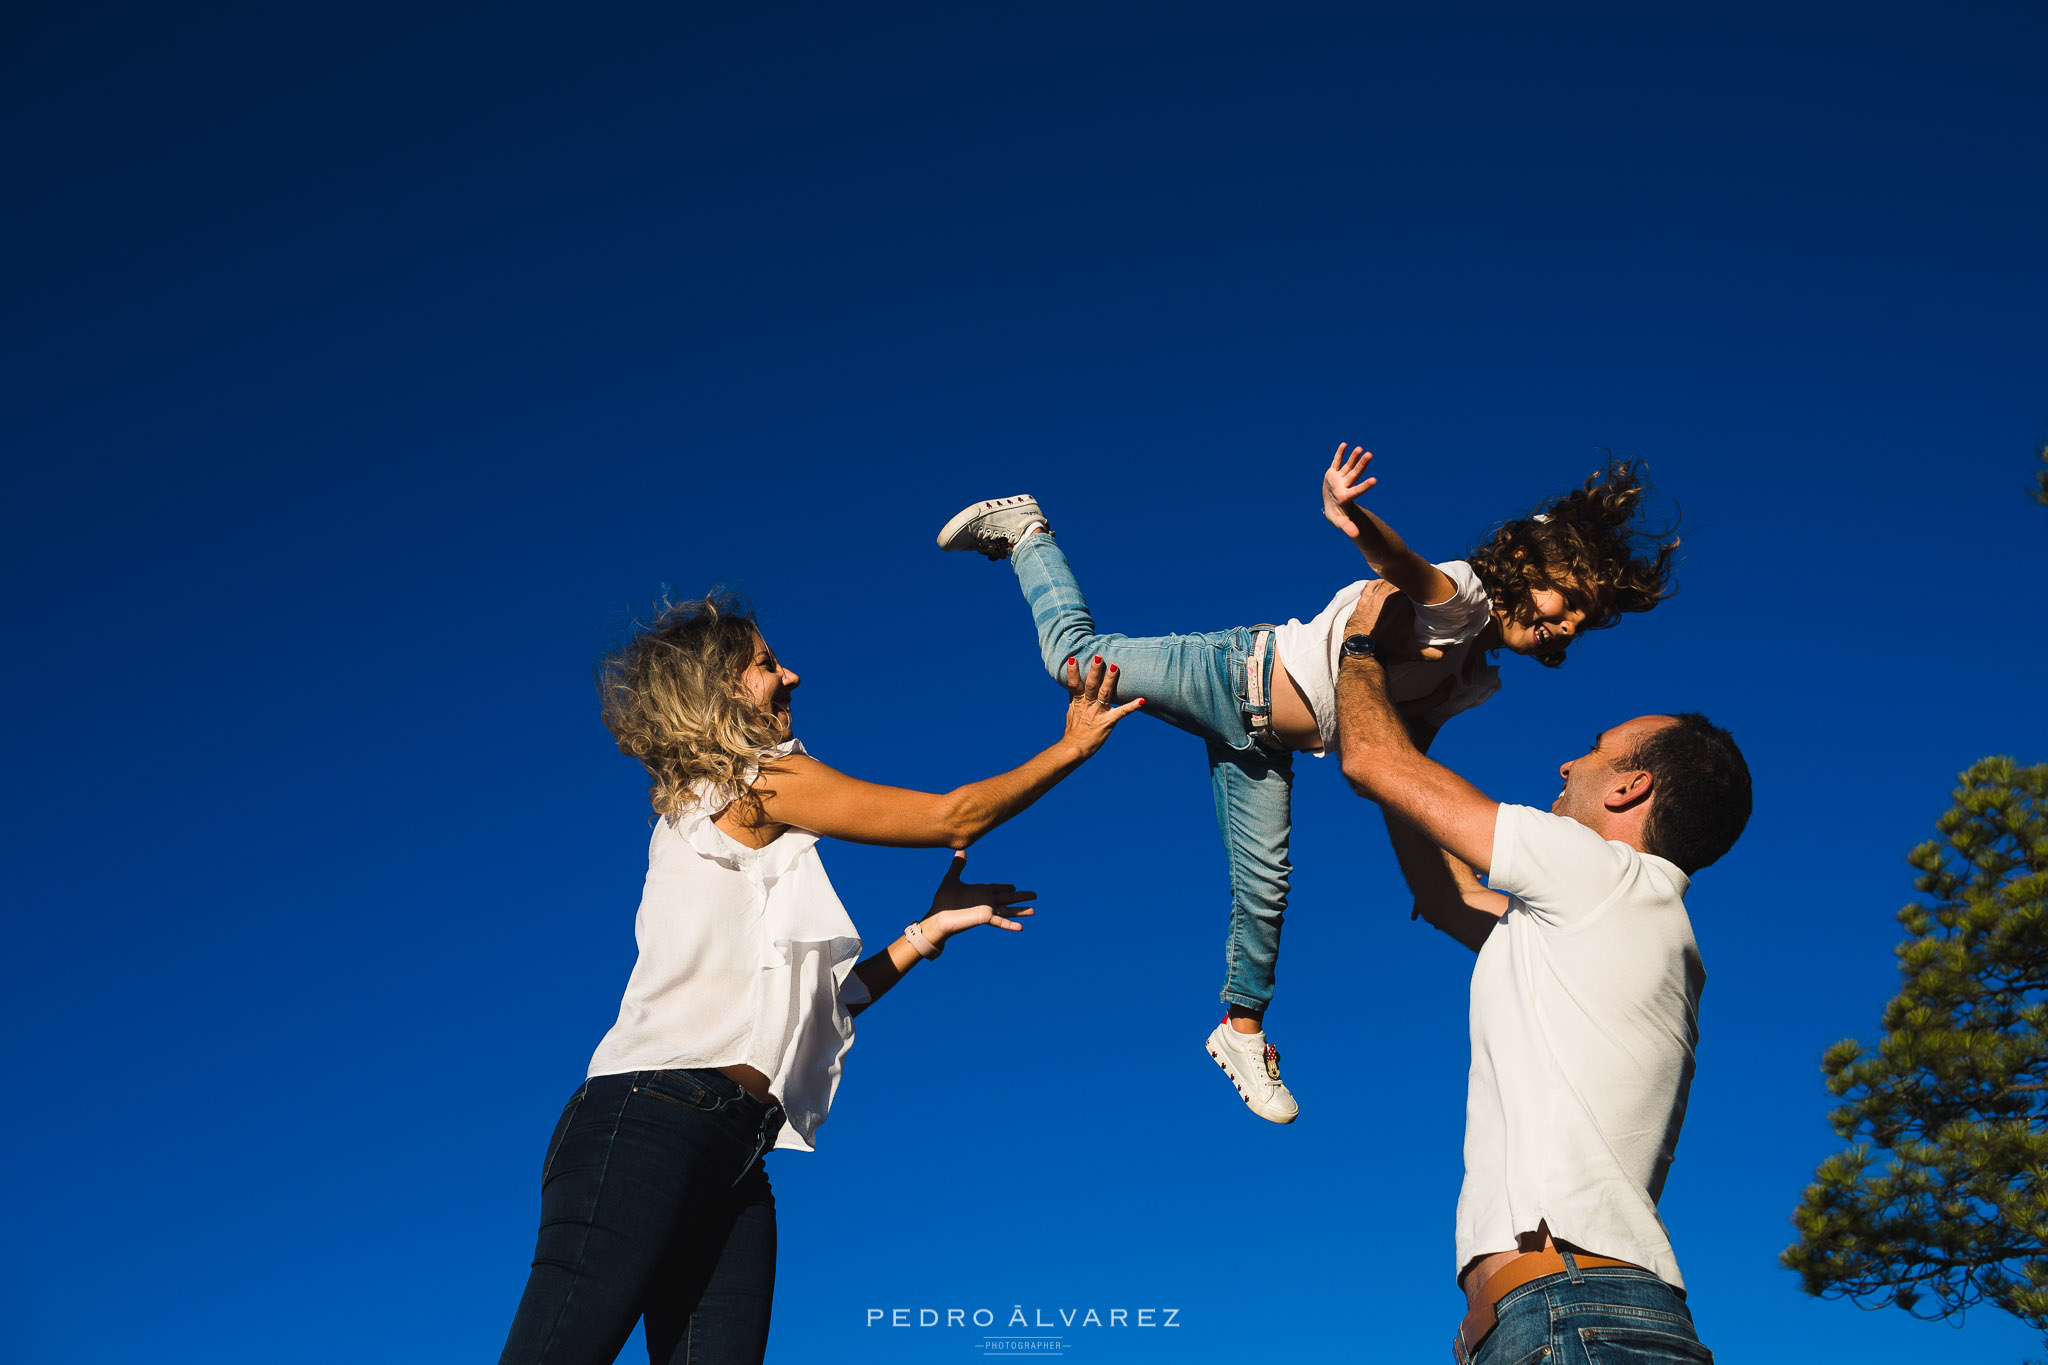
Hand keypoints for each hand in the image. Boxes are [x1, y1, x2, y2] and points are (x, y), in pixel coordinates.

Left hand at [922, 852, 1036, 943]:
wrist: (937, 917)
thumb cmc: (943, 900)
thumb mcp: (951, 879)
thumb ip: (957, 866)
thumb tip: (960, 850)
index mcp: (981, 891)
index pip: (997, 888)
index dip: (1006, 887)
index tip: (1014, 886)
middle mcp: (986, 901)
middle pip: (1008, 898)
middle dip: (1021, 896)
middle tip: (1035, 895)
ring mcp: (987, 910)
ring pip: (1008, 910)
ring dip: (1021, 910)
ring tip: (1034, 911)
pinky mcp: (984, 918)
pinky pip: (1000, 921)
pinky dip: (1010, 924)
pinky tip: (1021, 928)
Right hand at [1060, 655, 1144, 757]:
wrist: (1075, 748)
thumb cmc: (1074, 730)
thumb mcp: (1072, 711)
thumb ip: (1075, 697)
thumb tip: (1073, 685)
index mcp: (1078, 701)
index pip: (1074, 684)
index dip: (1072, 672)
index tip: (1072, 659)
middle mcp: (1088, 704)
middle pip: (1091, 685)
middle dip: (1095, 671)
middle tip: (1099, 657)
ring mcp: (1098, 712)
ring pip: (1105, 693)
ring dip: (1110, 680)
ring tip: (1115, 666)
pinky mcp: (1109, 721)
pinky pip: (1122, 712)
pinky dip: (1132, 706)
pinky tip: (1142, 700)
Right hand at [1321, 442, 1377, 537]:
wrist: (1332, 508)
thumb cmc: (1337, 516)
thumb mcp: (1340, 522)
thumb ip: (1348, 527)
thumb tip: (1356, 536)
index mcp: (1347, 496)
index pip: (1358, 490)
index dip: (1365, 486)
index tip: (1375, 480)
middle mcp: (1345, 485)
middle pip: (1355, 474)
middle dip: (1362, 465)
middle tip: (1370, 455)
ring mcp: (1339, 479)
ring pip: (1348, 466)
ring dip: (1353, 457)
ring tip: (1360, 448)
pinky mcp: (1332, 474)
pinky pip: (1336, 462)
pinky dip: (1339, 454)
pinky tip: (1345, 444)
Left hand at [1343, 581, 1444, 664]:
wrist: (1363, 653)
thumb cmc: (1388, 651)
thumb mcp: (1414, 653)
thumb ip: (1434, 653)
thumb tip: (1448, 650)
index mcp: (1407, 606)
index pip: (1419, 588)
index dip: (1423, 588)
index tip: (1425, 591)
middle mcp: (1392, 598)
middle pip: (1404, 582)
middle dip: (1410, 583)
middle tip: (1413, 588)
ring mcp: (1377, 597)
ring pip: (1389, 580)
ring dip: (1395, 581)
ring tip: (1400, 585)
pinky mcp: (1364, 599)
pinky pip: (1373, 584)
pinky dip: (1379, 583)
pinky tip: (1382, 587)